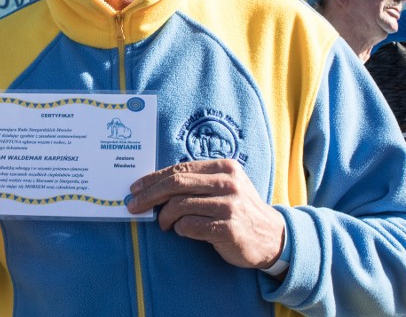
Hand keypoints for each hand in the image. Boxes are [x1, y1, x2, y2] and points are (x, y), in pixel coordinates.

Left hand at [126, 159, 284, 269]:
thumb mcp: (225, 187)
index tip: (135, 187)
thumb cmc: (239, 210)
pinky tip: (182, 231)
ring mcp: (229, 205)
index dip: (153, 178)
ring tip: (163, 224)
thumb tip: (156, 185)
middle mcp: (228, 183)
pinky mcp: (228, 228)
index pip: (180, 169)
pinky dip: (180, 229)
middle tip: (133, 205)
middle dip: (149, 194)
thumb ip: (198, 182)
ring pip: (180, 206)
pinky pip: (190, 226)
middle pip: (176, 184)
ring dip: (164, 216)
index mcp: (224, 168)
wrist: (272, 237)